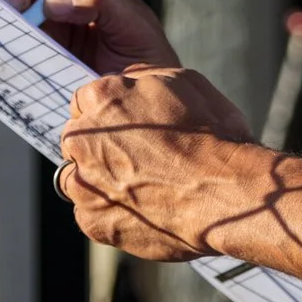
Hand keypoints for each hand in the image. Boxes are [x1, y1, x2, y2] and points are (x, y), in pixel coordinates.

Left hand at [58, 66, 256, 260]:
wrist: (224, 194)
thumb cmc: (210, 135)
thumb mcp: (183, 81)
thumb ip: (143, 80)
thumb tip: (129, 81)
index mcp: (101, 98)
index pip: (85, 100)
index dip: (109, 113)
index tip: (129, 126)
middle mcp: (82, 139)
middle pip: (78, 139)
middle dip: (99, 145)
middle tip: (137, 156)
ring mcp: (84, 184)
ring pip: (78, 177)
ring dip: (100, 179)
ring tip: (140, 185)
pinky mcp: (94, 222)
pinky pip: (92, 213)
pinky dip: (111, 211)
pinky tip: (142, 207)